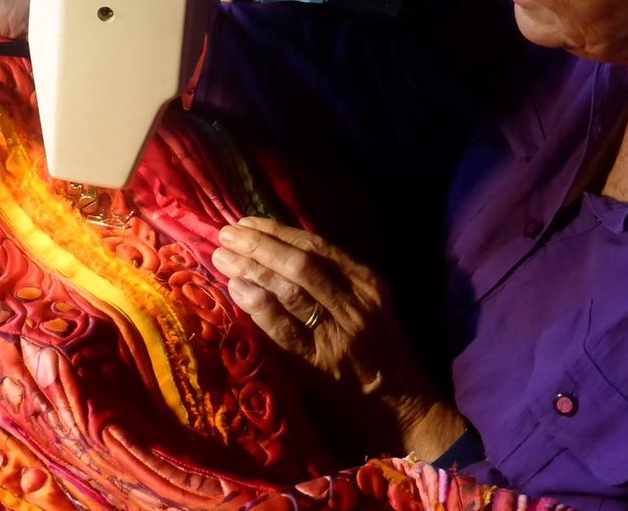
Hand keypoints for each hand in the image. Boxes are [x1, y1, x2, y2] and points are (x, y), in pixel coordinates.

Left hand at [212, 217, 464, 459]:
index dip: (277, 231)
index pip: (316, 246)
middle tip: (225, 234)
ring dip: (251, 269)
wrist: (404, 406)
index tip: (245, 222)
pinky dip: (258, 306)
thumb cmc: (379, 352)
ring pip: (289, 290)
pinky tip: (237, 290)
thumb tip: (276, 251)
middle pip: (299, 263)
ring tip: (223, 257)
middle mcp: (355, 302)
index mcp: (366, 282)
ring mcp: (338, 333)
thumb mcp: (367, 306)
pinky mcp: (322, 363)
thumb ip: (332, 280)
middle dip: (258, 245)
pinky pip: (284, 329)